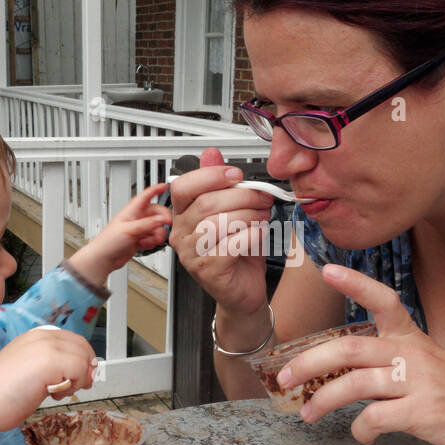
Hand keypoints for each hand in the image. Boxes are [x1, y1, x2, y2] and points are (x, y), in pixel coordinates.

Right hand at [0, 327, 97, 433]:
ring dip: (77, 380)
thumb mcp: (30, 372)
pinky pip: (80, 370)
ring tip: (56, 392)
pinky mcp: (50, 361)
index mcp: (35, 336)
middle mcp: (41, 337)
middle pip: (82, 346)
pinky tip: (53, 395)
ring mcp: (46, 347)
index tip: (77, 379)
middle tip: (71, 388)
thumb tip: (85, 372)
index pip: (73, 340)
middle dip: (84, 369)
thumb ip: (53, 367)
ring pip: (83, 359)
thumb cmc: (0, 394)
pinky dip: (74, 386)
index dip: (81, 359)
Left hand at [71, 182, 172, 285]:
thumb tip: (162, 219)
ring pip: (156, 227)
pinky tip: (145, 244)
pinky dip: (152, 241)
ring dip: (157, 234)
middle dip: (161, 220)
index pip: (145, 196)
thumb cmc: (109, 241)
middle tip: (166, 225)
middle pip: (155, 213)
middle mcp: (136, 219)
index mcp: (132, 211)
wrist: (104, 258)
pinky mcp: (140, 239)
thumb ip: (148, 224)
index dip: (155, 190)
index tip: (165, 186)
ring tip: (151, 239)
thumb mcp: (130, 230)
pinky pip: (153, 237)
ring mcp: (139, 229)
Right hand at [168, 148, 275, 316]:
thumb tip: (211, 153)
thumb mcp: (231, 211)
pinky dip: (251, 235)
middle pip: (206, 203)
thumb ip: (219, 184)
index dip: (210, 176)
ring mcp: (192, 254)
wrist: (244, 291)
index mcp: (182, 215)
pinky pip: (231, 244)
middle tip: (262, 197)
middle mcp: (181, 234)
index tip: (236, 175)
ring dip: (248, 215)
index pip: (183, 186)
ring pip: (218, 223)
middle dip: (242, 195)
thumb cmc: (237, 253)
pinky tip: (259, 234)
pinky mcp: (208, 270)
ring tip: (263, 216)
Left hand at [273, 264, 444, 444]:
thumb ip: (393, 362)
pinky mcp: (425, 413)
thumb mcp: (432, 365)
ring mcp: (420, 382)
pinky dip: (360, 431)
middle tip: (284, 378)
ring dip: (324, 401)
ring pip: (356, 384)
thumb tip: (349, 373)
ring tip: (308, 415)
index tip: (328, 269)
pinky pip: (375, 419)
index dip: (355, 283)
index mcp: (414, 338)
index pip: (383, 300)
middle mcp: (415, 354)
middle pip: (349, 347)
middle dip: (309, 361)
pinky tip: (363, 437)